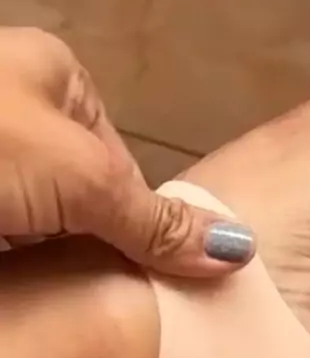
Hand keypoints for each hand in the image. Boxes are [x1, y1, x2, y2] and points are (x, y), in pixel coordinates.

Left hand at [0, 28, 254, 275]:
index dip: (135, 218)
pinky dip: (14, 258)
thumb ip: (151, 219)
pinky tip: (19, 278)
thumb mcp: (82, 175)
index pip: (120, 160)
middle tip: (96, 284)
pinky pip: (5, 232)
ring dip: (41, 252)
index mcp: (56, 72)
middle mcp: (18, 103)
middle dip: (86, 239)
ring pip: (34, 216)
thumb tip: (238, 250)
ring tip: (55, 285)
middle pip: (77, 192)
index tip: (139, 267)